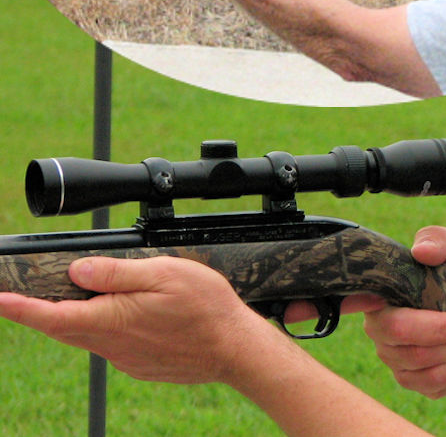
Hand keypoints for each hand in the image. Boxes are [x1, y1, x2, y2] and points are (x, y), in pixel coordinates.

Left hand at [0, 255, 280, 384]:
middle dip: (37, 312)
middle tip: (21, 296)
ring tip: (72, 298)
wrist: (234, 349)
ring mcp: (124, 357)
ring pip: (86, 335)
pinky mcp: (139, 364)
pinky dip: (101, 327)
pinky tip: (122, 315)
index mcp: (110, 319)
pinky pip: (109, 344)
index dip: (18, 307)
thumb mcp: (164, 274)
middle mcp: (110, 343)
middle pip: (62, 327)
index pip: (50, 314)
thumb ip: (117, 273)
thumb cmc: (205, 307)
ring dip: (71, 318)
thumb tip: (76, 270)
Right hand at [361, 227, 445, 398]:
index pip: (371, 303)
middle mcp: (382, 330)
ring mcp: (396, 360)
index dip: (384, 304)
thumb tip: (422, 251)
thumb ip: (440, 241)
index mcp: (383, 295)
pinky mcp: (416, 382)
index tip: (431, 303)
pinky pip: (433, 383)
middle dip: (443, 330)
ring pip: (420, 363)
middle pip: (400, 335)